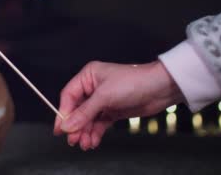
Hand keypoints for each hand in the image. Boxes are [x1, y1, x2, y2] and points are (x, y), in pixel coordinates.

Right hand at [53, 60, 183, 149]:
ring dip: (84, 132)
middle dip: (75, 126)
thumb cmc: (133, 82)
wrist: (159, 89)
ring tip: (85, 144)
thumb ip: (84, 113)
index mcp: (88, 76)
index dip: (63, 112)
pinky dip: (94, 133)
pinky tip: (93, 141)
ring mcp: (103, 100)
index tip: (60, 129)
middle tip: (73, 140)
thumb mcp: (104, 97)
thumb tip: (67, 125)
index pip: (69, 95)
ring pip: (87, 119)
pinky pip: (98, 124)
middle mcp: (93, 87)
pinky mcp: (112, 111)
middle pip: (77, 110)